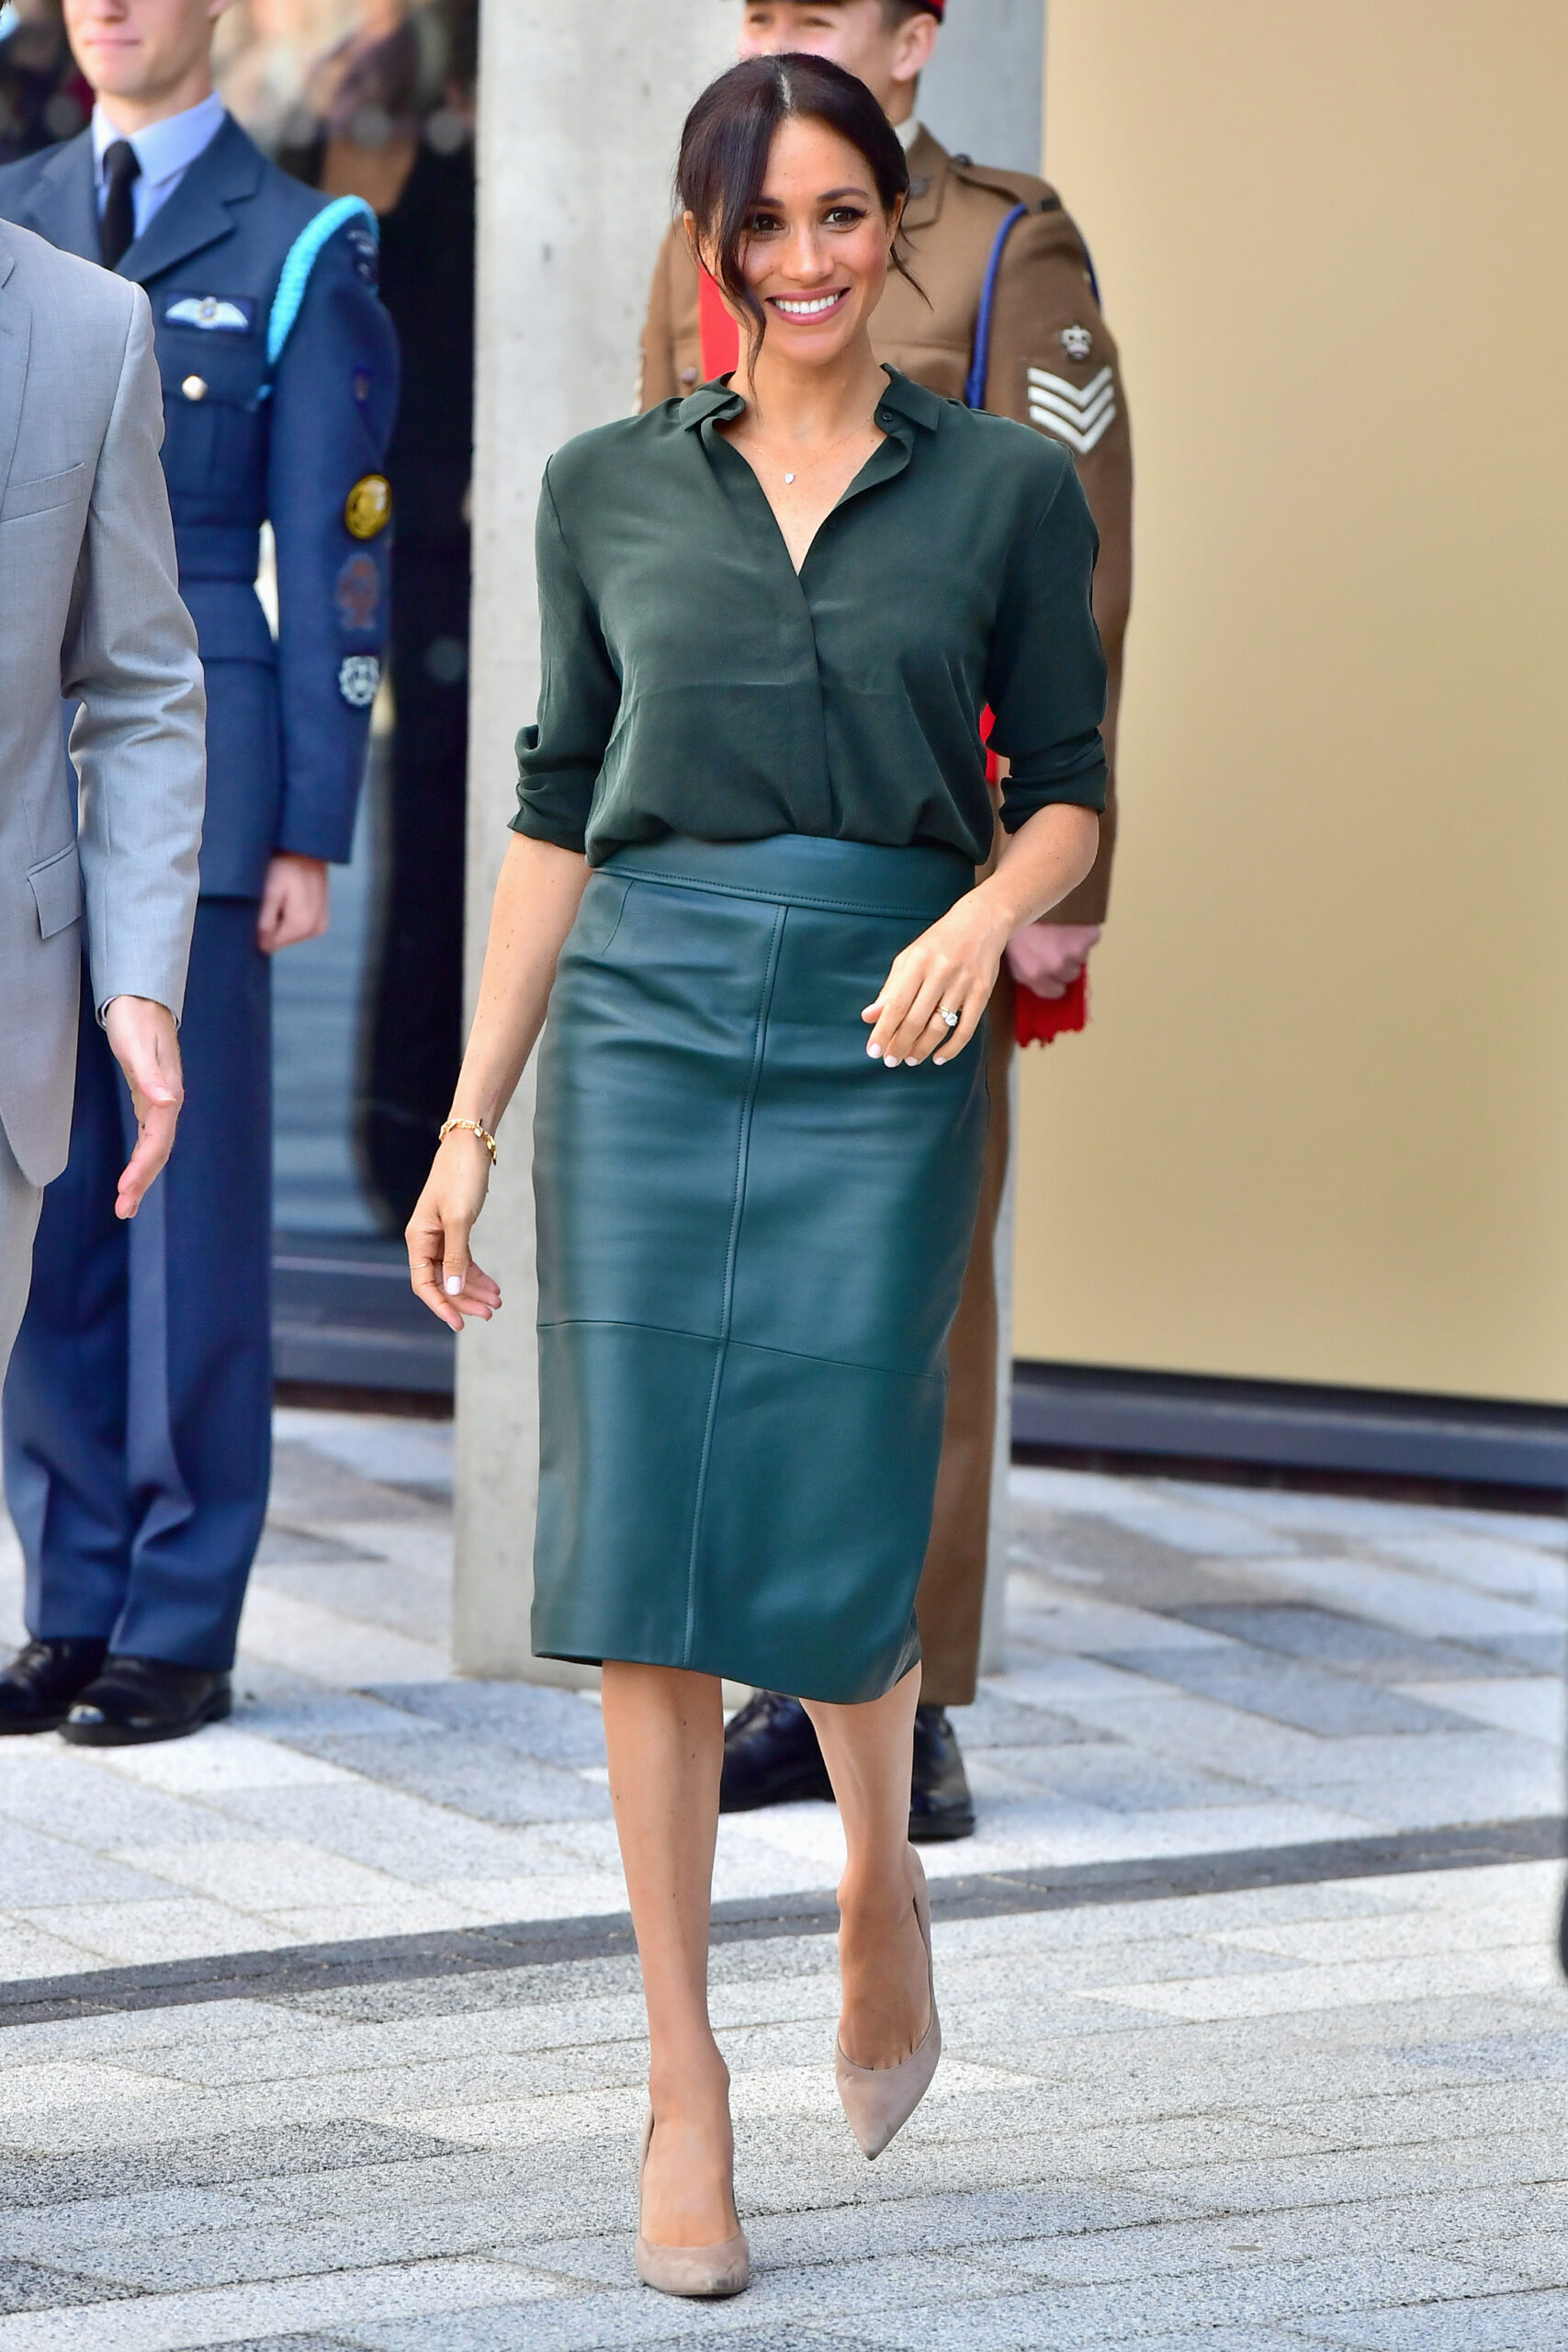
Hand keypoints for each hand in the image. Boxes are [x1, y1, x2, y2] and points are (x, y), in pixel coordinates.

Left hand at [103, 996, 182, 1219]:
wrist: (142, 998)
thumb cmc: (136, 1018)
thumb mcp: (137, 1044)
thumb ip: (152, 1075)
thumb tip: (167, 1102)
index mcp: (167, 1093)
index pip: (156, 1140)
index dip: (141, 1168)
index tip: (124, 1190)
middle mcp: (167, 1101)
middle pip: (158, 1151)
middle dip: (141, 1183)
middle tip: (123, 1211)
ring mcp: (161, 1101)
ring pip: (155, 1148)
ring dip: (142, 1176)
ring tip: (126, 1203)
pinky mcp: (151, 1099)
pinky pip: (150, 1137)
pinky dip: (142, 1159)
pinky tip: (133, 1174)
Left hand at [256, 854, 329, 954]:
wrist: (307, 850)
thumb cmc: (285, 866)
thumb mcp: (269, 891)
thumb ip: (264, 921)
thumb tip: (260, 945)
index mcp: (301, 926)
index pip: (269, 945)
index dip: (258, 929)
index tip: (259, 907)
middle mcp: (315, 930)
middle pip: (279, 941)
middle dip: (270, 923)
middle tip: (271, 898)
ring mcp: (320, 926)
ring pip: (288, 934)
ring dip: (279, 919)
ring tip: (281, 896)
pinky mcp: (321, 920)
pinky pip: (298, 928)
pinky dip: (289, 917)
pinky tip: (289, 899)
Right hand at [407, 1129, 503, 1331]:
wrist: (470, 1144)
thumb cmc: (461, 1177)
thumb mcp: (460, 1219)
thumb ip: (455, 1256)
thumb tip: (451, 1289)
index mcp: (419, 1238)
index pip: (423, 1284)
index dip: (441, 1306)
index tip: (460, 1324)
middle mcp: (426, 1240)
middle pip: (442, 1281)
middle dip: (465, 1299)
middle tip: (491, 1313)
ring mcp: (441, 1235)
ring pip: (454, 1272)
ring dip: (474, 1289)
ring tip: (497, 1302)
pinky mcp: (456, 1228)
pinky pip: (463, 1260)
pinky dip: (477, 1274)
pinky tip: (493, 1286)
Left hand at [862, 893, 1010, 1067]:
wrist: (981, 922)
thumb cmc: (939, 942)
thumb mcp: (909, 958)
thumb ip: (890, 988)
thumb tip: (869, 1017)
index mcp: (917, 962)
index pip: (896, 1004)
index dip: (883, 1030)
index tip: (873, 1051)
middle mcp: (940, 972)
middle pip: (916, 1019)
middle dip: (900, 1044)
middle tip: (891, 1061)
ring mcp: (963, 983)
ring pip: (940, 1027)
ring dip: (923, 1048)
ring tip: (910, 1059)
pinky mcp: (982, 992)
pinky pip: (966, 1028)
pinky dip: (952, 1048)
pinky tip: (939, 1057)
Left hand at [1004, 921, 1101, 1000]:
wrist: (1025, 889)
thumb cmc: (1015, 916)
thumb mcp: (1012, 949)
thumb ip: (1026, 969)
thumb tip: (1038, 980)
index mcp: (1032, 973)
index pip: (1053, 992)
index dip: (1054, 981)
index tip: (1054, 975)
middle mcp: (1054, 967)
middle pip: (1070, 975)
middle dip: (1065, 962)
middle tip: (1054, 944)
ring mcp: (1073, 952)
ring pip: (1081, 957)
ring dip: (1075, 946)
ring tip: (1059, 929)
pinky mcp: (1088, 936)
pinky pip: (1091, 939)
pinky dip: (1084, 931)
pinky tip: (1070, 921)